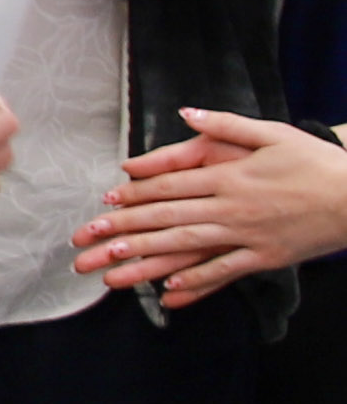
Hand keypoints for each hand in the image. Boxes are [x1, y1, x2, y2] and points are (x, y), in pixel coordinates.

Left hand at [80, 106, 346, 299]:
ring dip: (146, 260)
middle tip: (86, 242)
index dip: (133, 195)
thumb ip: (224, 126)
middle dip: (122, 231)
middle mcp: (232, 208)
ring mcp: (248, 235)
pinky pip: (225, 271)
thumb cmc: (316, 161)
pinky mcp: (266, 257)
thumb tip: (186, 114)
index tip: (104, 204)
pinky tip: (168, 289)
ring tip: (112, 271)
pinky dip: (196, 281)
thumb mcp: (272, 133)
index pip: (169, 186)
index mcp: (229, 176)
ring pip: (187, 248)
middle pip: (167, 219)